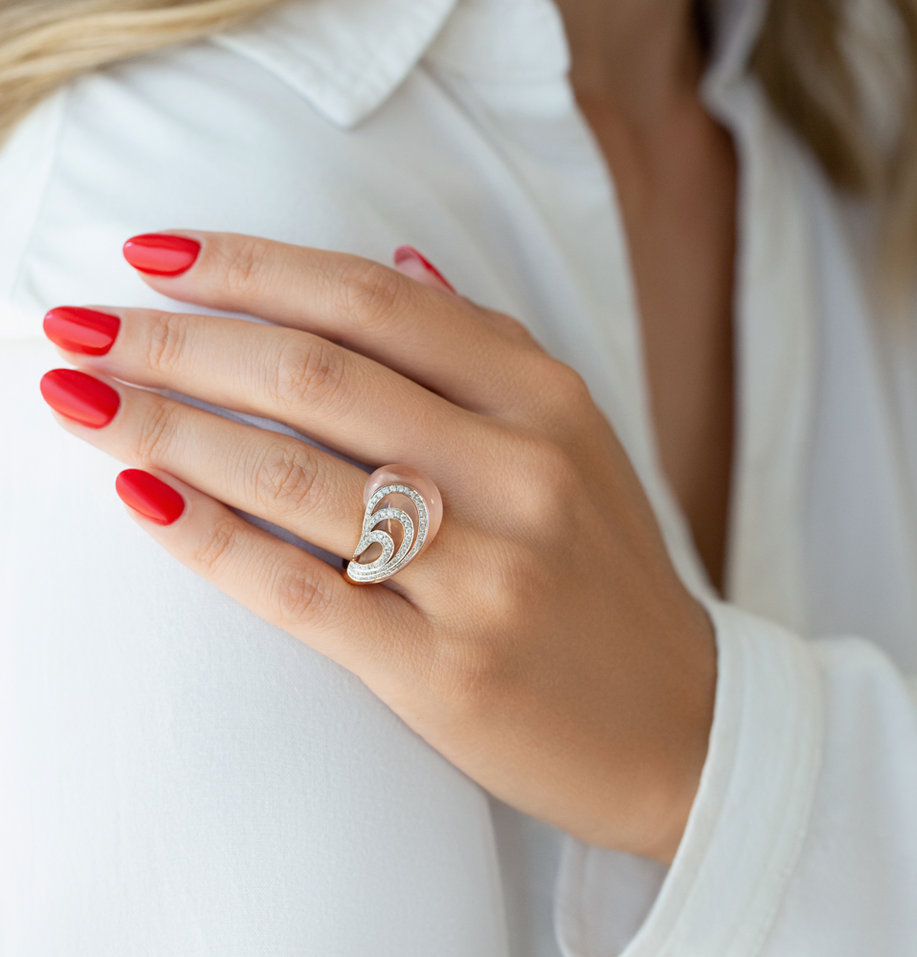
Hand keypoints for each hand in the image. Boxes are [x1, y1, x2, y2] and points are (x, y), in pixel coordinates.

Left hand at [39, 231, 716, 863]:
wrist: (682, 724)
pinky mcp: (445, 671)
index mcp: (547, 401)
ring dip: (164, 428)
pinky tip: (139, 498)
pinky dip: (209, 540)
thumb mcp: (577, 440)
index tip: (155, 254)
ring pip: (293, 475)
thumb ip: (488, 347)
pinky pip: (304, 591)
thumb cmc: (610, 576)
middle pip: (315, 374)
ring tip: (77, 398)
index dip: (250, 266)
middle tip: (78, 325)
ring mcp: (484, 574)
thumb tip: (398, 257)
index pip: (372, 300)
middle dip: (175, 339)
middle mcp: (518, 473)